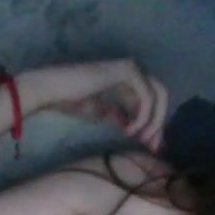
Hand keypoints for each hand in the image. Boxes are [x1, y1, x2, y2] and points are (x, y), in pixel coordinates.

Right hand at [23, 58, 167, 152]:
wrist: (53, 91)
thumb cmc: (71, 100)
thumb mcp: (103, 113)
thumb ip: (122, 118)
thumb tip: (138, 130)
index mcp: (127, 80)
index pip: (152, 102)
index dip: (155, 125)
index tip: (152, 147)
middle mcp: (133, 71)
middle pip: (161, 97)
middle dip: (159, 123)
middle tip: (152, 146)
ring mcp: (131, 67)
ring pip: (159, 96)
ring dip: (154, 121)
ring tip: (140, 138)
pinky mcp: (127, 70)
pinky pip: (147, 96)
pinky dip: (143, 116)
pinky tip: (130, 129)